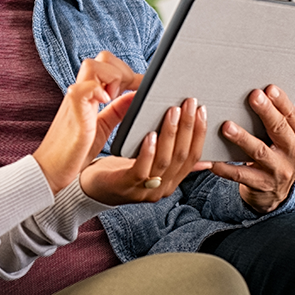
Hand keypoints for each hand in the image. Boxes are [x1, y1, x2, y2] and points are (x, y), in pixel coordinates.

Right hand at [33, 52, 141, 193]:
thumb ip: (117, 110)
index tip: (144, 86)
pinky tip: (105, 101)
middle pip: (102, 58)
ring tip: (113, 99)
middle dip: (122, 71)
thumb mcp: (103, 126)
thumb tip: (136, 95)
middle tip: (129, 93)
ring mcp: (75, 100)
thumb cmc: (75, 150)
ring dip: (111, 77)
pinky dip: (96, 90)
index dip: (128, 71)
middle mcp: (82, 92)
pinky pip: (82, 89)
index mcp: (90, 94)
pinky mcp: (73, 112)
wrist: (51, 170)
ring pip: (92, 65)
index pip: (109, 65)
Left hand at [79, 97, 209, 205]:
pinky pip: (141, 169)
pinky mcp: (126, 186)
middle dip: (188, 127)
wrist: (90, 188)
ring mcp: (145, 190)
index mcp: (171, 181)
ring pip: (165, 160)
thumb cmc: (120, 170)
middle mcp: (162, 188)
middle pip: (182, 156)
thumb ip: (174, 159)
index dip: (199, 133)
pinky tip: (150, 134)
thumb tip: (204, 156)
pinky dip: (148, 151)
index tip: (201, 110)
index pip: (193, 156)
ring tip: (172, 112)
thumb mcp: (151, 164)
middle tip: (189, 104)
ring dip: (171, 134)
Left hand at [209, 85, 294, 213]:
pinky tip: (213, 160)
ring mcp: (280, 172)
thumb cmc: (277, 153)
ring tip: (227, 126)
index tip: (269, 88)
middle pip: (279, 130)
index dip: (281, 102)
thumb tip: (258, 92)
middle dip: (266, 112)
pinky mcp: (262, 185)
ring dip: (242, 138)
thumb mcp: (286, 138)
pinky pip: (241, 174)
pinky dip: (226, 167)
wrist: (275, 192)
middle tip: (253, 96)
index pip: (292, 116)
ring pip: (259, 152)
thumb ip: (278, 119)